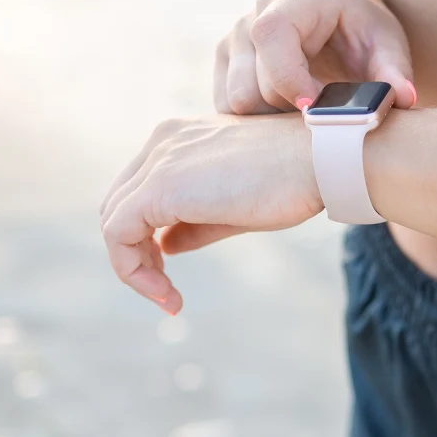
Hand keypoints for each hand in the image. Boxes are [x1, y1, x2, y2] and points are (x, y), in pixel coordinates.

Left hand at [100, 114, 320, 312]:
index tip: (170, 269)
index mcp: (179, 138)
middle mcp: (162, 142)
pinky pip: (118, 234)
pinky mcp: (159, 186)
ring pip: (114, 221)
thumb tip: (164, 246)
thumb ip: (194, 224)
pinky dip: (133, 270)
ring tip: (167, 298)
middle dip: (136, 253)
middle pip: (119, 205)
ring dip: (134, 268)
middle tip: (166, 291)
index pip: (139, 190)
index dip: (145, 236)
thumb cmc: (293, 181)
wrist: (321, 160)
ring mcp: (158, 160)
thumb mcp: (234, 207)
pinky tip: (167, 294)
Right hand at [215, 0, 418, 114]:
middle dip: (286, 108)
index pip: (271, 36)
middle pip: (251, 82)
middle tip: (320, 112)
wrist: (330, 14)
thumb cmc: (360, 30)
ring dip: (269, 118)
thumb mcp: (387, 42)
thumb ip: (394, 70)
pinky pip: (227, 108)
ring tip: (303, 112)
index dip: (289, 79)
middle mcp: (257, 13)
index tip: (316, 108)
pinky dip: (255, 122)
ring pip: (236, 101)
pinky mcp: (225, 63)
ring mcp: (235, 37)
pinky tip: (284, 113)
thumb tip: (403, 98)